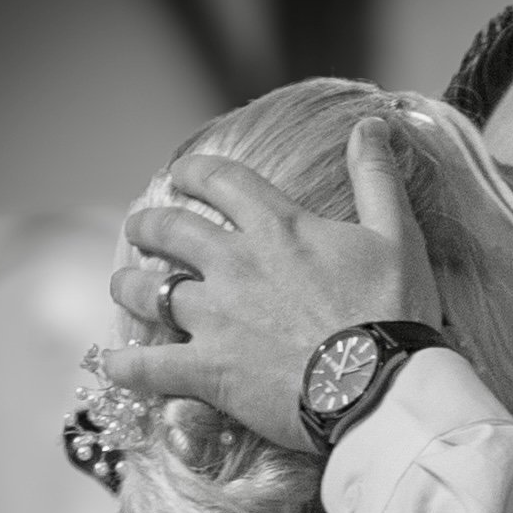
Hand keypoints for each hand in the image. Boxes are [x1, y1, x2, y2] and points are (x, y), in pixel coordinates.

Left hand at [105, 118, 441, 450]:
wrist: (380, 387)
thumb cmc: (394, 315)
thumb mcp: (397, 236)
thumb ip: (376, 178)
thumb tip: (371, 125)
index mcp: (277, 228)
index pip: (219, 181)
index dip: (193, 173)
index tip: (181, 176)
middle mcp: (234, 264)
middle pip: (168, 229)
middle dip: (148, 226)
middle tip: (141, 230)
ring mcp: (214, 318)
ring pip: (147, 291)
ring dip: (129, 286)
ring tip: (125, 288)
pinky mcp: (207, 370)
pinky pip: (146, 366)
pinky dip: (126, 365)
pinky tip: (115, 365)